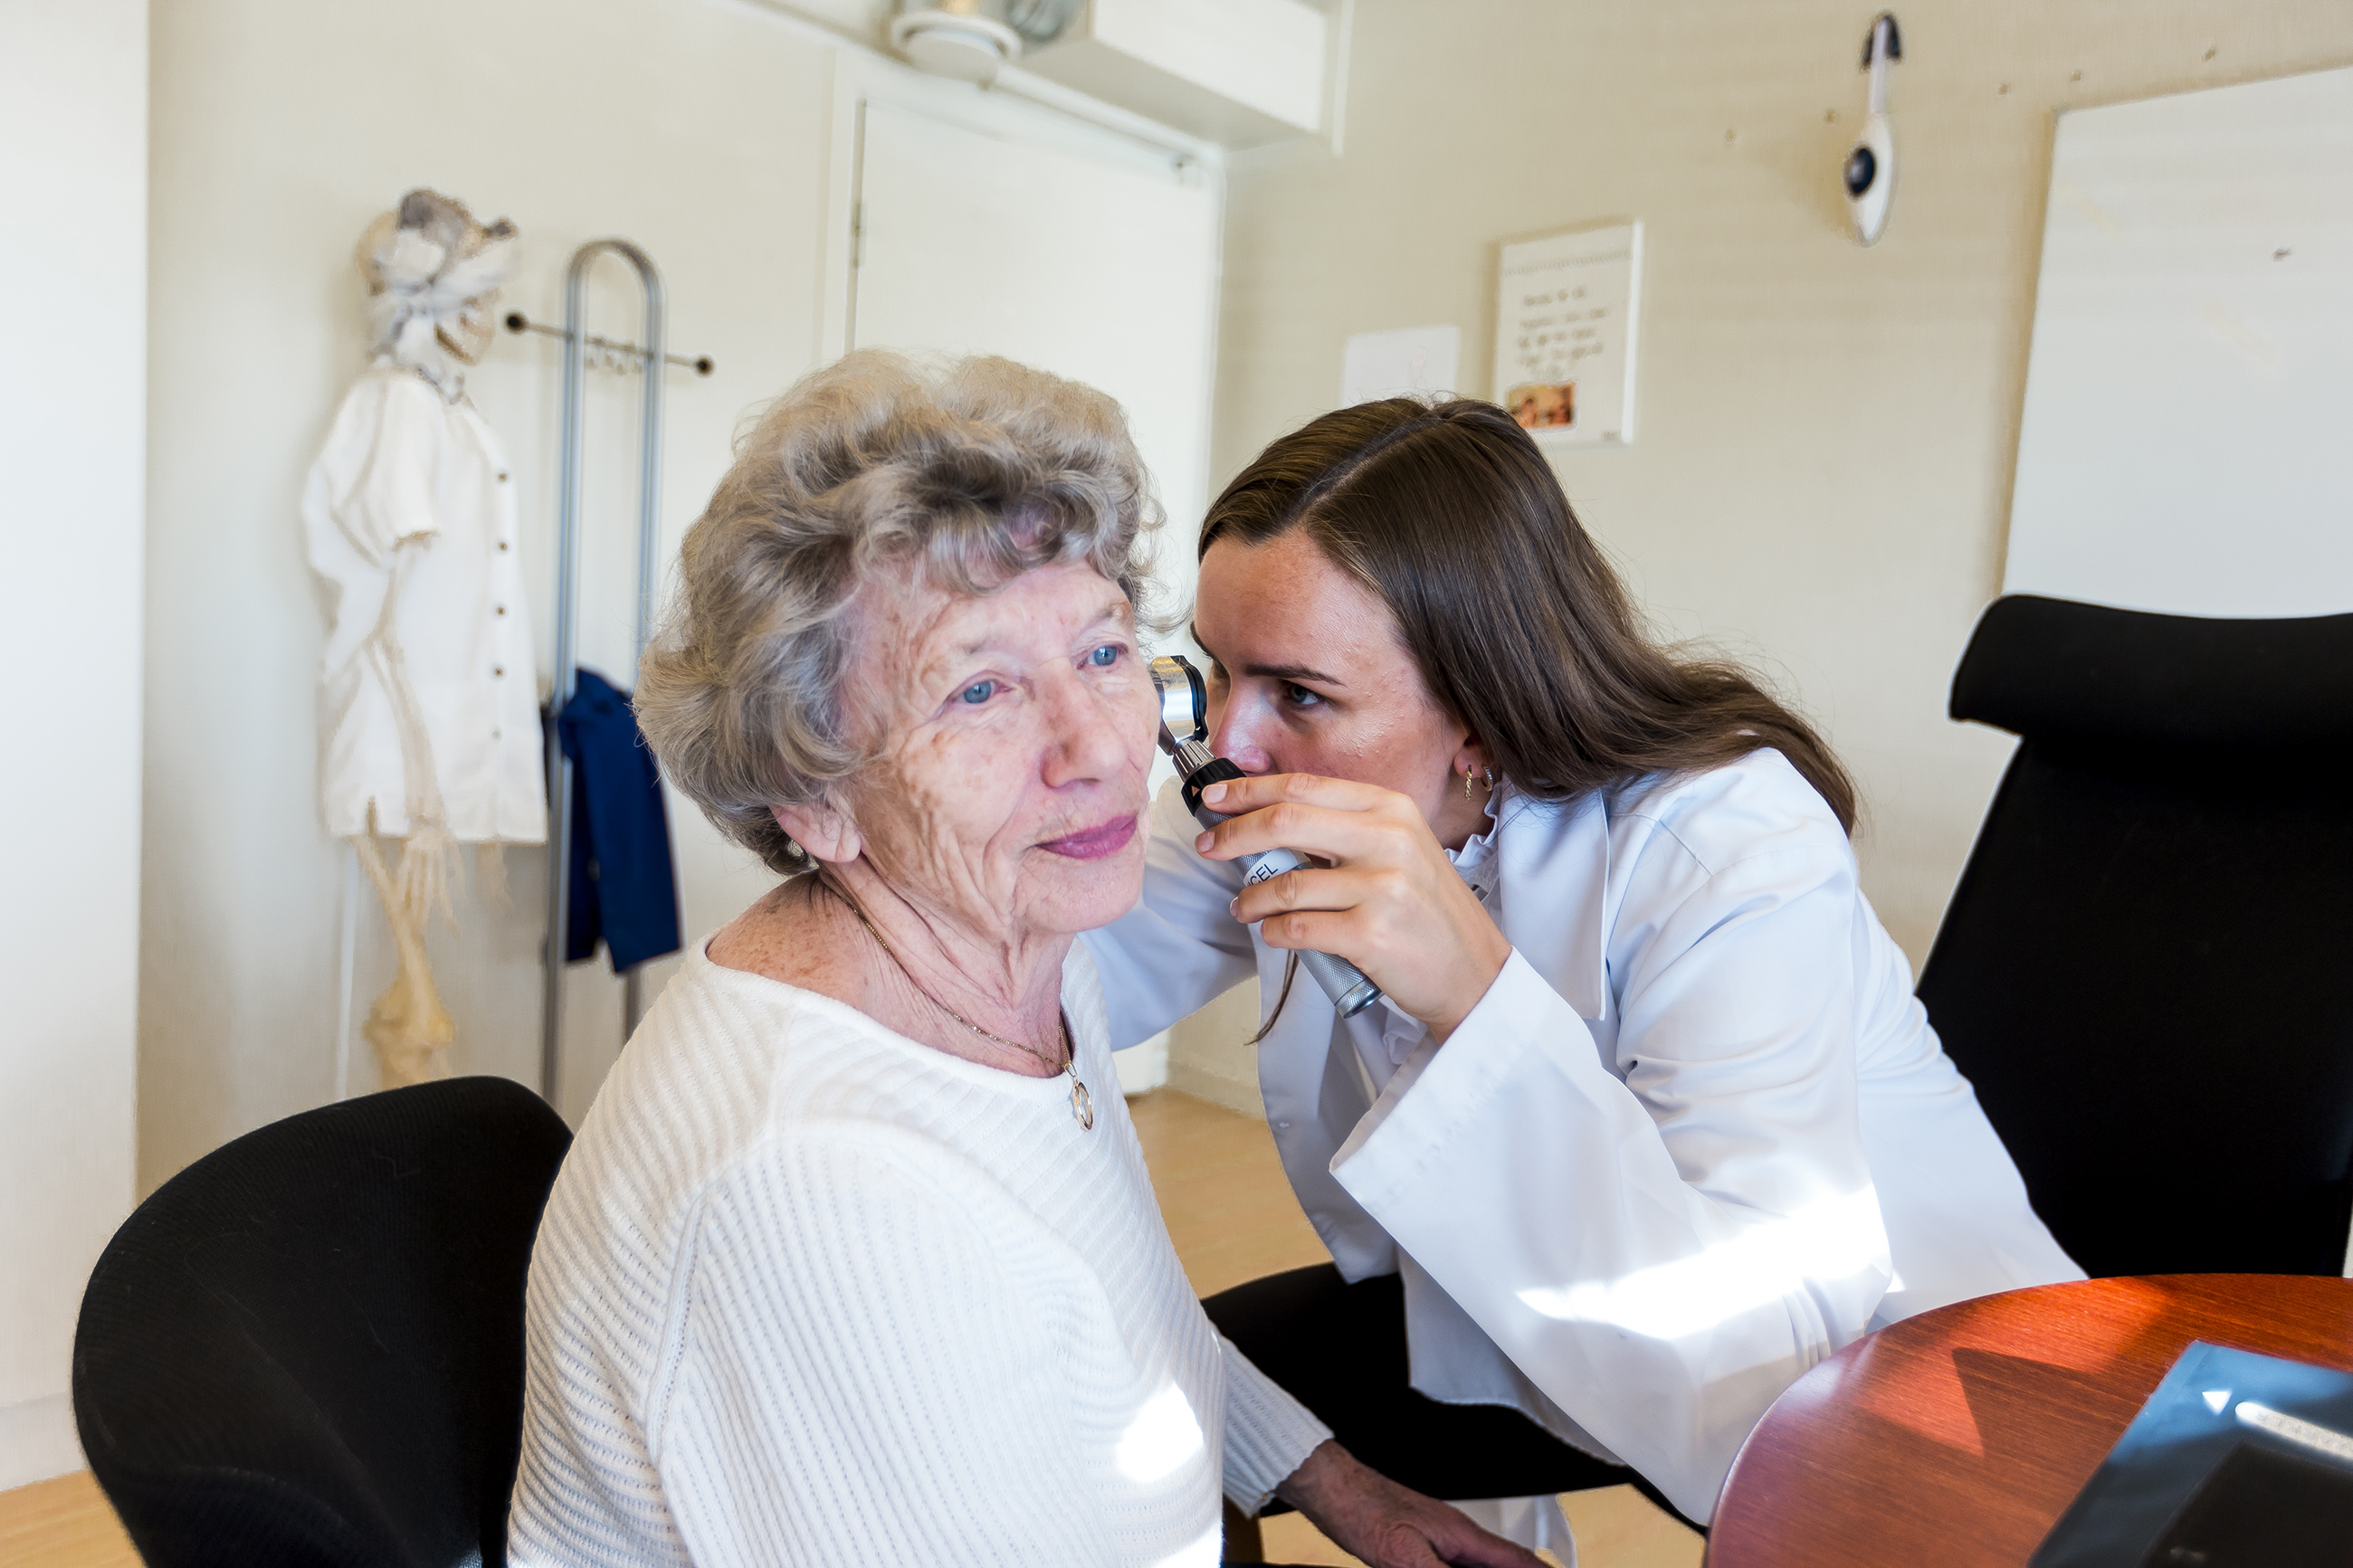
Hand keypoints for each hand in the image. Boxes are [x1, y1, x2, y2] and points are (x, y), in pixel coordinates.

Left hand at [1195, 773, 1510, 1040]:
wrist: (1474, 973)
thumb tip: (1267, 822)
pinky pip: (1297, 929)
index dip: (1249, 791)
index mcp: (1391, 809)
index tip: (1214, 798)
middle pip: (1286, 821)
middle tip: (1209, 848)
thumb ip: (1345, 830)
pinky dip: (1274, 933)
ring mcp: (1382, 887)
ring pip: (1285, 884)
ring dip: (1251, 898)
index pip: (1304, 787)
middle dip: (1234, 834)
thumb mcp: (1400, 850)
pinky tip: (1274, 934)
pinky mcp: (1372, 935)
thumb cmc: (1427, 913)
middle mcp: (1389, 840)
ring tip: (1245, 908)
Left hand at [1272, 1440, 1547, 1567]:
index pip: (1516, 1561)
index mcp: (1462, 1536)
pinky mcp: (1419, 1543)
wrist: (1332, 1487)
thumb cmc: (1363, 1510)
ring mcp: (1438, 1538)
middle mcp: (1456, 1535)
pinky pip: (1456, 1563)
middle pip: (1504, 1562)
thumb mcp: (1405, 1556)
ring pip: (1481, 1563)